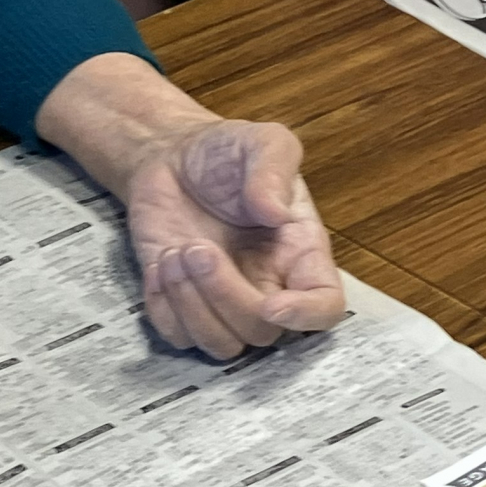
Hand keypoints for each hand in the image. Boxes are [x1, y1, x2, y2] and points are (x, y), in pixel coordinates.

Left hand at [34, 54, 346, 359]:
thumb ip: (275, 168)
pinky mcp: (183, 305)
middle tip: (196, 247)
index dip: (306, 316)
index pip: (325, 307)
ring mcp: (224, 301)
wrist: (171, 159)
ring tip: (177, 252)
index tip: (274, 305)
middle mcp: (269, 286)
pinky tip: (160, 263)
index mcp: (301, 253)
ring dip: (192, 305)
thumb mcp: (262, 141)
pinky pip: (178, 338)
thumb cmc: (225, 152)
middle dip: (225, 295)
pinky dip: (163, 308)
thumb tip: (274, 211)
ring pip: (222, 345)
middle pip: (263, 332)